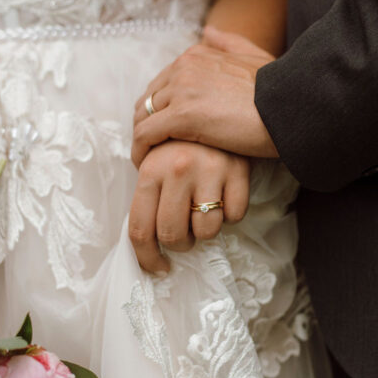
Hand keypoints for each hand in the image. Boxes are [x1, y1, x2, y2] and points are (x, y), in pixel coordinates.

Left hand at [129, 140, 249, 273]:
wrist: (217, 110)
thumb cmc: (181, 147)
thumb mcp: (155, 164)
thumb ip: (147, 199)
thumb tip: (145, 245)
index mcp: (150, 171)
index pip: (140, 230)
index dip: (147, 258)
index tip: (157, 267)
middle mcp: (177, 171)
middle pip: (172, 236)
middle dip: (180, 245)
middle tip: (185, 235)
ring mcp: (209, 171)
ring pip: (207, 232)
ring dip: (206, 231)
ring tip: (204, 211)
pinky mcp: (238, 172)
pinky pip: (235, 216)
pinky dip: (231, 215)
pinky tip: (225, 197)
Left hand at [132, 28, 279, 167]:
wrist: (294, 108)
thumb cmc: (281, 90)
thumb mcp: (256, 56)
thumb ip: (229, 43)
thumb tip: (207, 31)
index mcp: (197, 55)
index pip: (162, 84)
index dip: (159, 109)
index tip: (163, 132)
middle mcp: (184, 67)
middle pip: (148, 99)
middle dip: (147, 125)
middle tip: (153, 150)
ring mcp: (182, 90)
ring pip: (143, 117)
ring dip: (143, 140)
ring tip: (150, 161)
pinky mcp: (182, 116)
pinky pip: (145, 135)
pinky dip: (140, 151)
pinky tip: (146, 167)